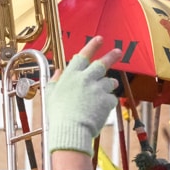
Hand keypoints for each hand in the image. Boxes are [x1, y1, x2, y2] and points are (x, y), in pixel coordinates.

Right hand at [45, 37, 120, 155]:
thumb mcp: (51, 95)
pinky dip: (108, 102)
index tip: (99, 39)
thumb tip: (58, 71)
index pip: (83, 55)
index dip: (92, 46)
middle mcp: (86, 78)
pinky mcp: (107, 100)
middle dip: (111, 56)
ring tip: (104, 90)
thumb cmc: (58, 115)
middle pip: (102, 63)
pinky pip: (111, 98)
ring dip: (109, 84)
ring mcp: (98, 88)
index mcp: (71, 75)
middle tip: (118, 52)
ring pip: (109, 81)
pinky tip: (100, 109)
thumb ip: (55, 81)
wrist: (71, 130)